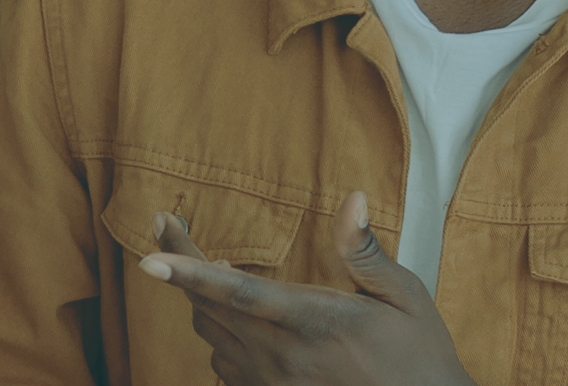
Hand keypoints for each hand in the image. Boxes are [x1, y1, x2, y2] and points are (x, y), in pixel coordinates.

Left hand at [138, 190, 476, 385]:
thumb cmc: (419, 356)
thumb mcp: (404, 297)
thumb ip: (365, 251)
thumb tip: (352, 199)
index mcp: (313, 322)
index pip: (237, 292)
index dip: (188, 272)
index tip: (148, 257)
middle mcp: (282, 355)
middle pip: (208, 306)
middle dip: (180, 264)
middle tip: (168, 227)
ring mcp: (270, 382)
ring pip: (210, 334)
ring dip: (203, 298)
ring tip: (212, 266)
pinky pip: (223, 363)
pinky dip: (220, 333)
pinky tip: (236, 317)